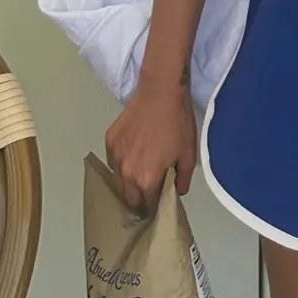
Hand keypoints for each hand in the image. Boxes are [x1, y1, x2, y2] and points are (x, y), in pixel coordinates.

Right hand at [104, 73, 197, 213]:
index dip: (155, 205)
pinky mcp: (109, 140)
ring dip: (128, 183)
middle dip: (140, 199)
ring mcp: (115, 156)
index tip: (160, 202)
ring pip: (119, 181)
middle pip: (129, 198)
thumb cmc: (177, 123)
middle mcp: (126, 173)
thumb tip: (178, 191)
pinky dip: (121, 163)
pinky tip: (132, 155)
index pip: (148, 204)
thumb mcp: (188, 153)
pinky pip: (113, 161)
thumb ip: (182, 179)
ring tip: (140, 174)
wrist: (161, 92)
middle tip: (151, 190)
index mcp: (146, 180)